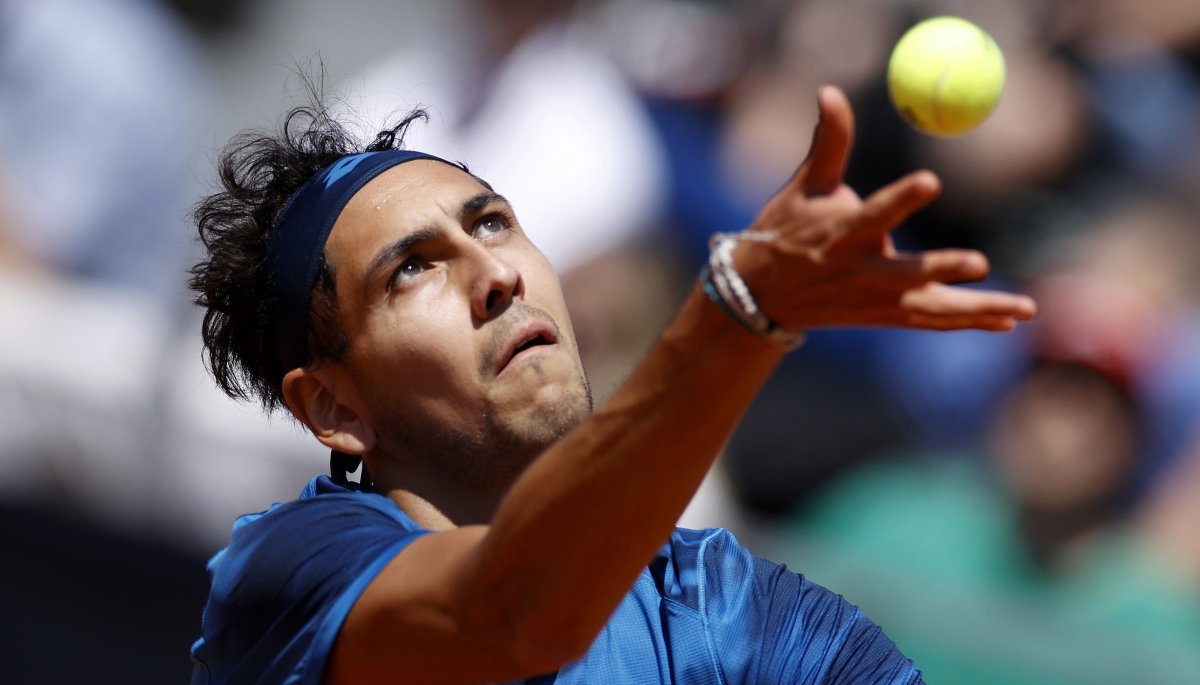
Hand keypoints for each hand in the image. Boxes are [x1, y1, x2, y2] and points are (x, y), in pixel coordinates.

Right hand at [734, 86, 1035, 331]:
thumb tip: (830, 91)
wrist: (763, 294)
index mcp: (841, 234)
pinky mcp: (883, 316)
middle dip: (942, 270)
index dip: (902, 199)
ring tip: (1023, 311)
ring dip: (978, 311)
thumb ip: (829, 141)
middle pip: (906, 275)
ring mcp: (874, 300)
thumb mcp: (804, 185)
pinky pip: (932, 321)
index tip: (931, 180)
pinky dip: (968, 322)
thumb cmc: (786, 230)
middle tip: (980, 263)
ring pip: (930, 308)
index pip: (874, 214)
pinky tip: (1007, 323)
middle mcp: (860, 272)